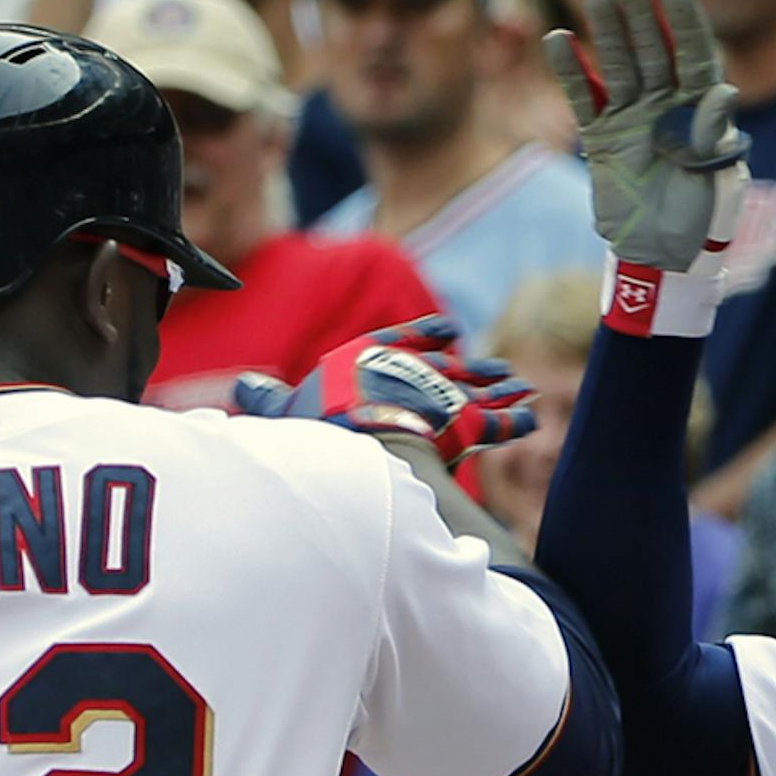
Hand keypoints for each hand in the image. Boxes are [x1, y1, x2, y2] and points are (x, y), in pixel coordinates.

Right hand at [234, 318, 535, 465]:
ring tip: (522, 386)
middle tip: (496, 369)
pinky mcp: (463, 424)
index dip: (423, 337)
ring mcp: (438, 394)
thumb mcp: (280, 414)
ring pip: (476, 389)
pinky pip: (496, 423)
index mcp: (365, 360)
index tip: (446, 332)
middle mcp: (406, 370)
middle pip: (444, 366)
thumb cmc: (310, 430)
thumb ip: (266, 402)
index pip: (397, 341)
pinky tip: (532, 417)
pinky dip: (514, 420)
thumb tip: (243, 389)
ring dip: (499, 387)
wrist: (350, 443)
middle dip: (471, 368)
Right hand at [546, 0, 745, 297]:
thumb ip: (714, 134)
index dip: (684, 19)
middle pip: (652, 49)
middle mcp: (666, 104)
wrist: (663, 258)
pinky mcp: (603, 137)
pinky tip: (559, 41)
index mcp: (700, 107)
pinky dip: (572, 73)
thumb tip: (723, 92)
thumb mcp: (718, 176)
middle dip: (639, 13)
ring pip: (618, 65)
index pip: (694, 53)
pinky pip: (585, 99)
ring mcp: (632, 117)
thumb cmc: (701, 218)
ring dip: (606, 32)